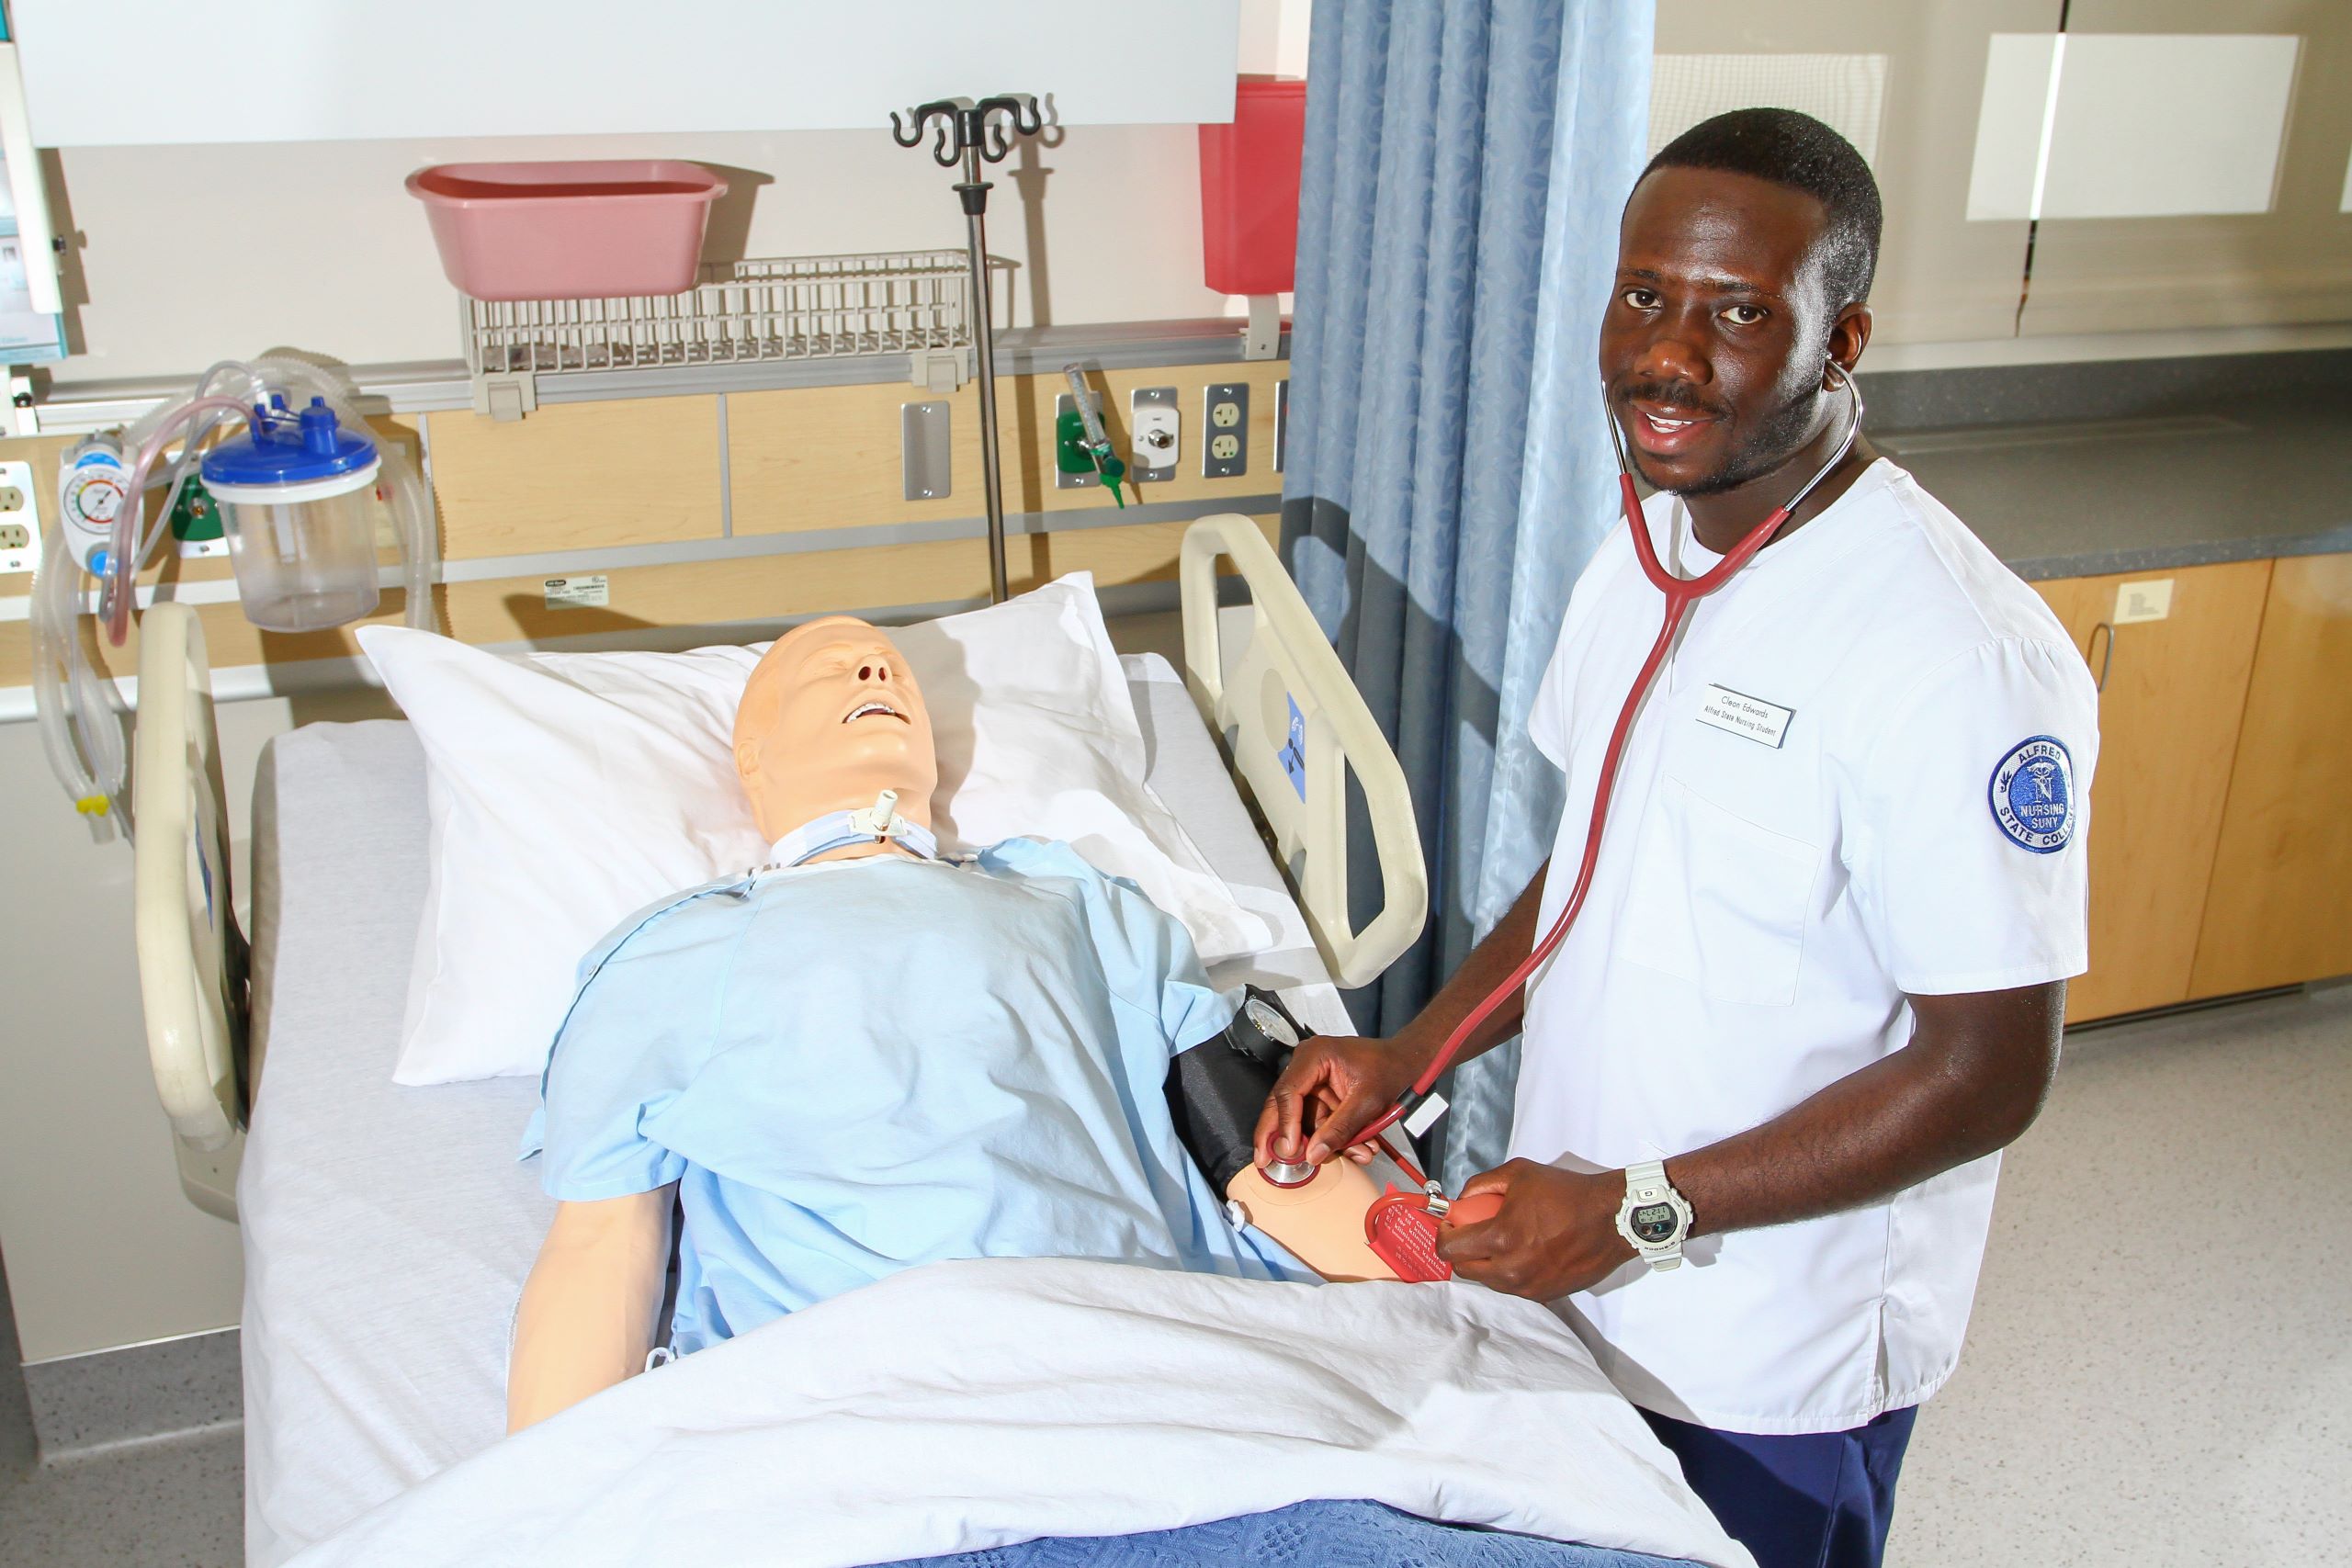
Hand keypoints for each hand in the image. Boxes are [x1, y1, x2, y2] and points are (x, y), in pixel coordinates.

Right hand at [1253, 1031, 1433, 1168]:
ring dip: (1326, 1142)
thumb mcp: (1366, 1102)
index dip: (1285, 1123)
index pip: (1287, 1092)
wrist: (1407, 1062)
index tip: (1289, 1149)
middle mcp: (1306, 1066)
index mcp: (1314, 1056)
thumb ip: (1339, 1129)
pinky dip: (1336, 1137)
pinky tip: (1360, 1147)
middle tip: (1265, 1161)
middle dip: (1279, 1136)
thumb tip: (1313, 1155)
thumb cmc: (1389, 1069)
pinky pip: (1320, 1122)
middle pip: (1283, 1105)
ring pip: (1304, 1120)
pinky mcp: (1323, 1096)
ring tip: (1359, 1152)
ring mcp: (1313, 1082)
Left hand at [1435, 1160, 1635, 1300]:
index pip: (1450, 1249)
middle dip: (1461, 1250)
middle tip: (1472, 1232)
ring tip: (1501, 1240)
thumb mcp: (1519, 1173)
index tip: (1450, 1224)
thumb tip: (1462, 1199)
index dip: (1443, 1234)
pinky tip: (1523, 1251)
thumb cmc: (1569, 1194)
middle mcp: (1511, 1269)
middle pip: (1464, 1270)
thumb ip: (1482, 1184)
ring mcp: (1528, 1286)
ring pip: (1488, 1281)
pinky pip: (1513, 1287)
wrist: (1612, 1219)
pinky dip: (1509, 1271)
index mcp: (1501, 1238)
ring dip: (1485, 1262)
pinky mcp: (1545, 1295)